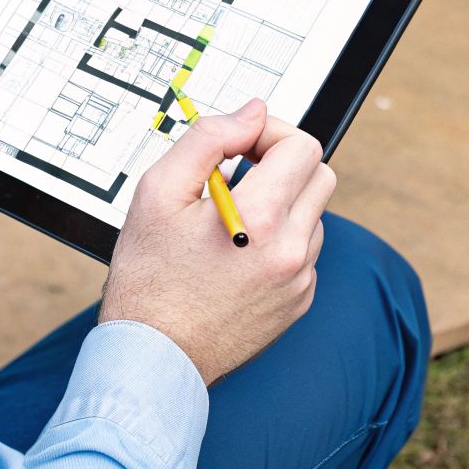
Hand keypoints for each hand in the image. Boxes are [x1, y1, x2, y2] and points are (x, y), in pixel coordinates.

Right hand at [99, 99, 335, 384]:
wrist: (154, 356)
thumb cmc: (149, 277)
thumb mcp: (158, 192)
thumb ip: (209, 139)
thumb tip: (253, 112)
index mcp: (261, 219)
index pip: (302, 146)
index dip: (270, 133)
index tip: (240, 146)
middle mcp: (292, 251)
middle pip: (319, 174)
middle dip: (283, 162)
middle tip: (239, 173)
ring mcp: (300, 281)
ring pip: (313, 213)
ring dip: (282, 202)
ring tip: (233, 221)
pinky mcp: (299, 303)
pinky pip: (305, 251)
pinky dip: (280, 240)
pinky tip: (239, 254)